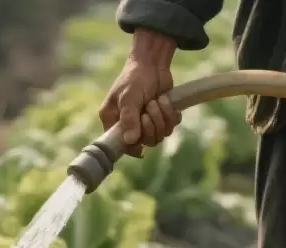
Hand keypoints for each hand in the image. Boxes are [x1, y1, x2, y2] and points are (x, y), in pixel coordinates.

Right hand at [99, 28, 181, 156]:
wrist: (153, 63)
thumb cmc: (135, 77)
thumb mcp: (129, 96)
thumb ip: (129, 118)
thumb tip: (130, 141)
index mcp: (114, 120)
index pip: (120, 145)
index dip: (131, 147)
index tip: (139, 142)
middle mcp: (129, 125)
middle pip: (145, 142)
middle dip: (152, 125)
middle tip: (150, 107)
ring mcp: (146, 122)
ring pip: (160, 135)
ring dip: (162, 118)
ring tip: (158, 100)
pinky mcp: (161, 117)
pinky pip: (171, 127)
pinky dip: (171, 115)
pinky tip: (166, 101)